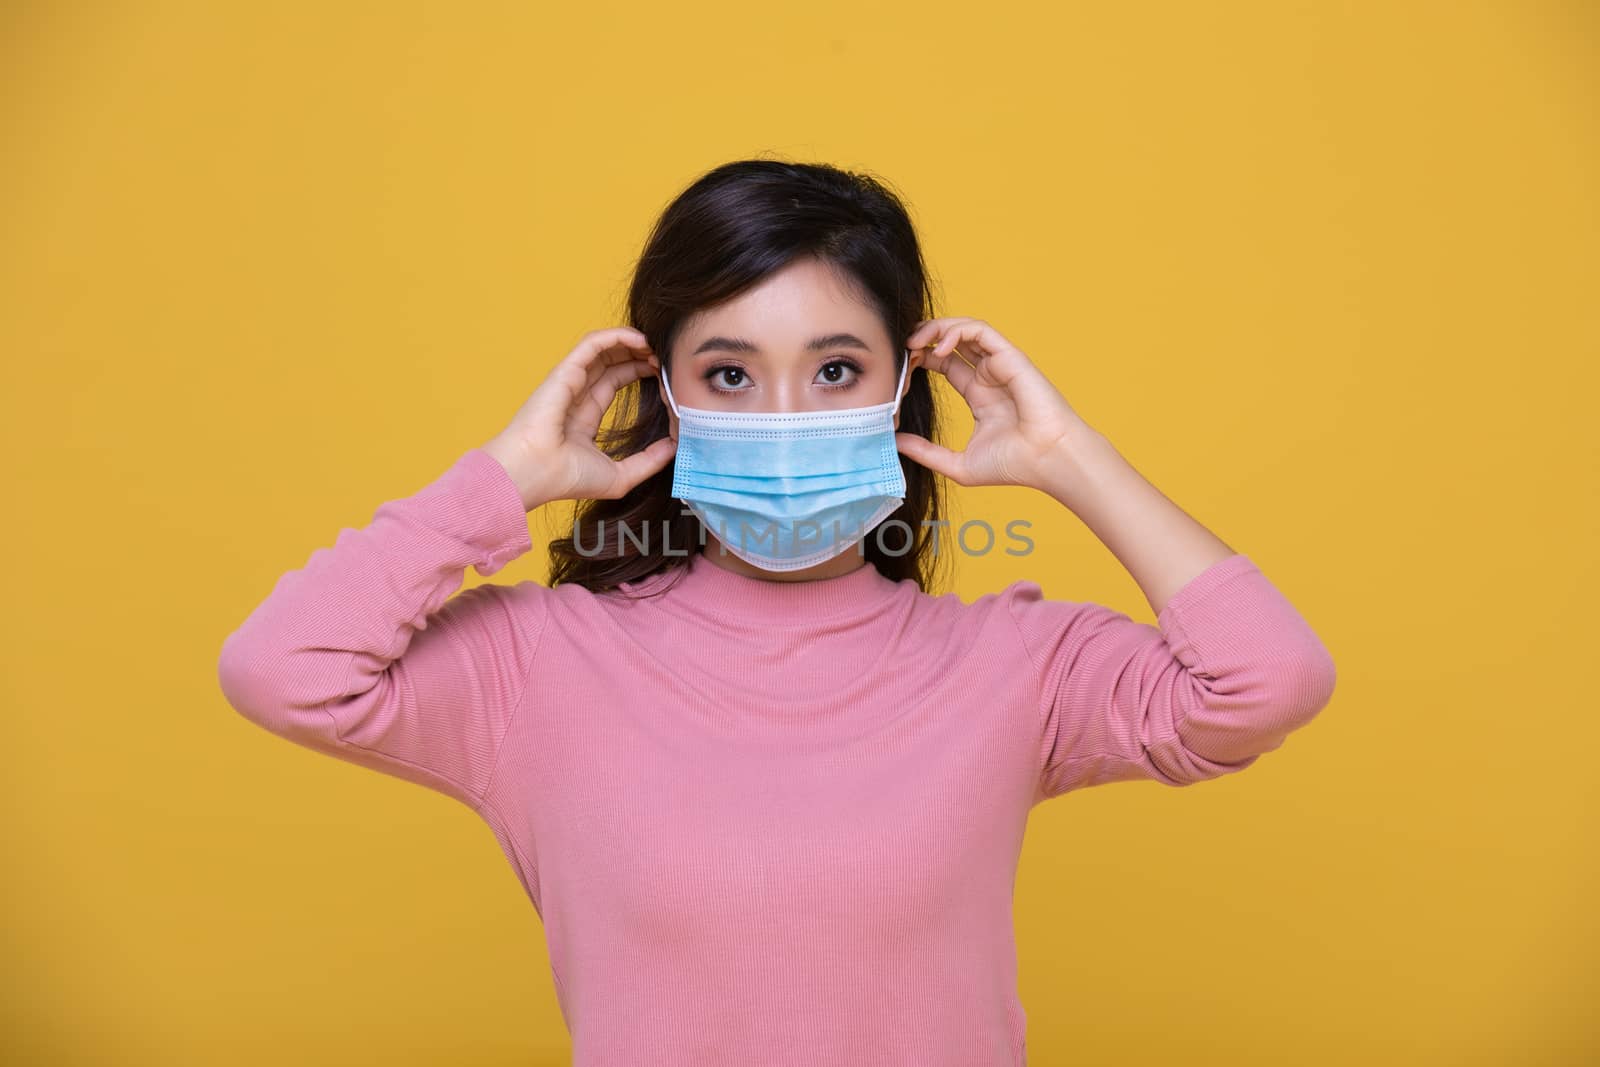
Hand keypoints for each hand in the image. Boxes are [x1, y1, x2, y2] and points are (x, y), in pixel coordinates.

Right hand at [481, 327, 675, 510]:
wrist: (536, 474)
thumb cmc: (567, 479)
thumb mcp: (620, 476)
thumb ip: (648, 461)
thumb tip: (674, 447)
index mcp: (583, 416)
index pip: (614, 382)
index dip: (638, 372)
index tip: (663, 374)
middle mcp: (575, 394)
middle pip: (610, 361)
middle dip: (637, 353)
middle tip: (664, 355)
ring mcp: (569, 381)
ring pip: (602, 348)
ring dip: (630, 342)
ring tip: (655, 344)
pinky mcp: (566, 372)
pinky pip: (592, 344)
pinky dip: (616, 336)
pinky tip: (640, 339)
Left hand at [896, 317, 1096, 492]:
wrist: (1047, 461)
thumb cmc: (1014, 465)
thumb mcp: (958, 464)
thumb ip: (927, 453)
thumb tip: (895, 443)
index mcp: (979, 394)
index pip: (945, 363)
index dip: (921, 359)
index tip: (902, 368)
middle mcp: (989, 376)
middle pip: (952, 341)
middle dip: (924, 338)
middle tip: (903, 348)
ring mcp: (1000, 364)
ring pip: (965, 330)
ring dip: (937, 328)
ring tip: (916, 342)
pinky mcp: (1010, 357)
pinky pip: (980, 330)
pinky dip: (957, 330)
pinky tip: (939, 347)